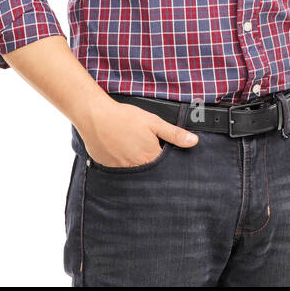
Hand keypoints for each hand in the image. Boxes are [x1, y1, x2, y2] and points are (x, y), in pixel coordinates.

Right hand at [78, 99, 198, 167]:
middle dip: (150, 166)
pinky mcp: (107, 167)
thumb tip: (194, 142)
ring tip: (132, 152)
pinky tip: (119, 153)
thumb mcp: (153, 122)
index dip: (166, 162)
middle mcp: (136, 167)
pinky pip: (117, 171)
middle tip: (147, 155)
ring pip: (133, 173)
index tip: (166, 158)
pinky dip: (121, 164)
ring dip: (135, 166)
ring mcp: (120, 169)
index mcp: (149, 157)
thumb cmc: (125, 118)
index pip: (164, 168)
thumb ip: (174, 134)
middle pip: (149, 172)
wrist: (95, 116)